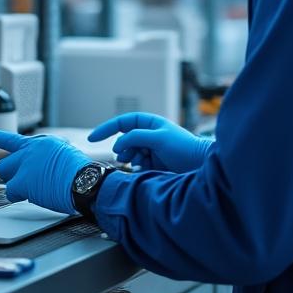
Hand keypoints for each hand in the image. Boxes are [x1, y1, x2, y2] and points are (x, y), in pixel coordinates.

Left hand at [0, 129, 88, 214]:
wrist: (87, 182)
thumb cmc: (81, 174)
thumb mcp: (65, 155)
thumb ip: (46, 156)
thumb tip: (38, 167)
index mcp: (42, 143)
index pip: (9, 138)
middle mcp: (31, 149)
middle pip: (5, 163)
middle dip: (12, 175)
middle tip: (26, 183)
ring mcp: (26, 163)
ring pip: (5, 176)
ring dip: (16, 185)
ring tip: (35, 188)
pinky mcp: (24, 180)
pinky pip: (11, 192)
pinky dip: (20, 197)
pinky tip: (36, 195)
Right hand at [88, 112, 212, 172]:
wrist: (201, 166)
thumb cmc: (184, 147)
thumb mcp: (158, 138)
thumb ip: (135, 138)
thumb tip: (118, 144)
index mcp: (149, 123)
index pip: (122, 123)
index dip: (106, 129)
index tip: (91, 139)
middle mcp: (148, 135)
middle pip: (123, 141)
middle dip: (123, 149)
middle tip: (128, 157)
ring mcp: (150, 150)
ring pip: (129, 155)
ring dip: (131, 159)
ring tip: (141, 163)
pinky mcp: (153, 165)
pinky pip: (136, 166)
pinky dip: (138, 169)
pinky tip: (147, 170)